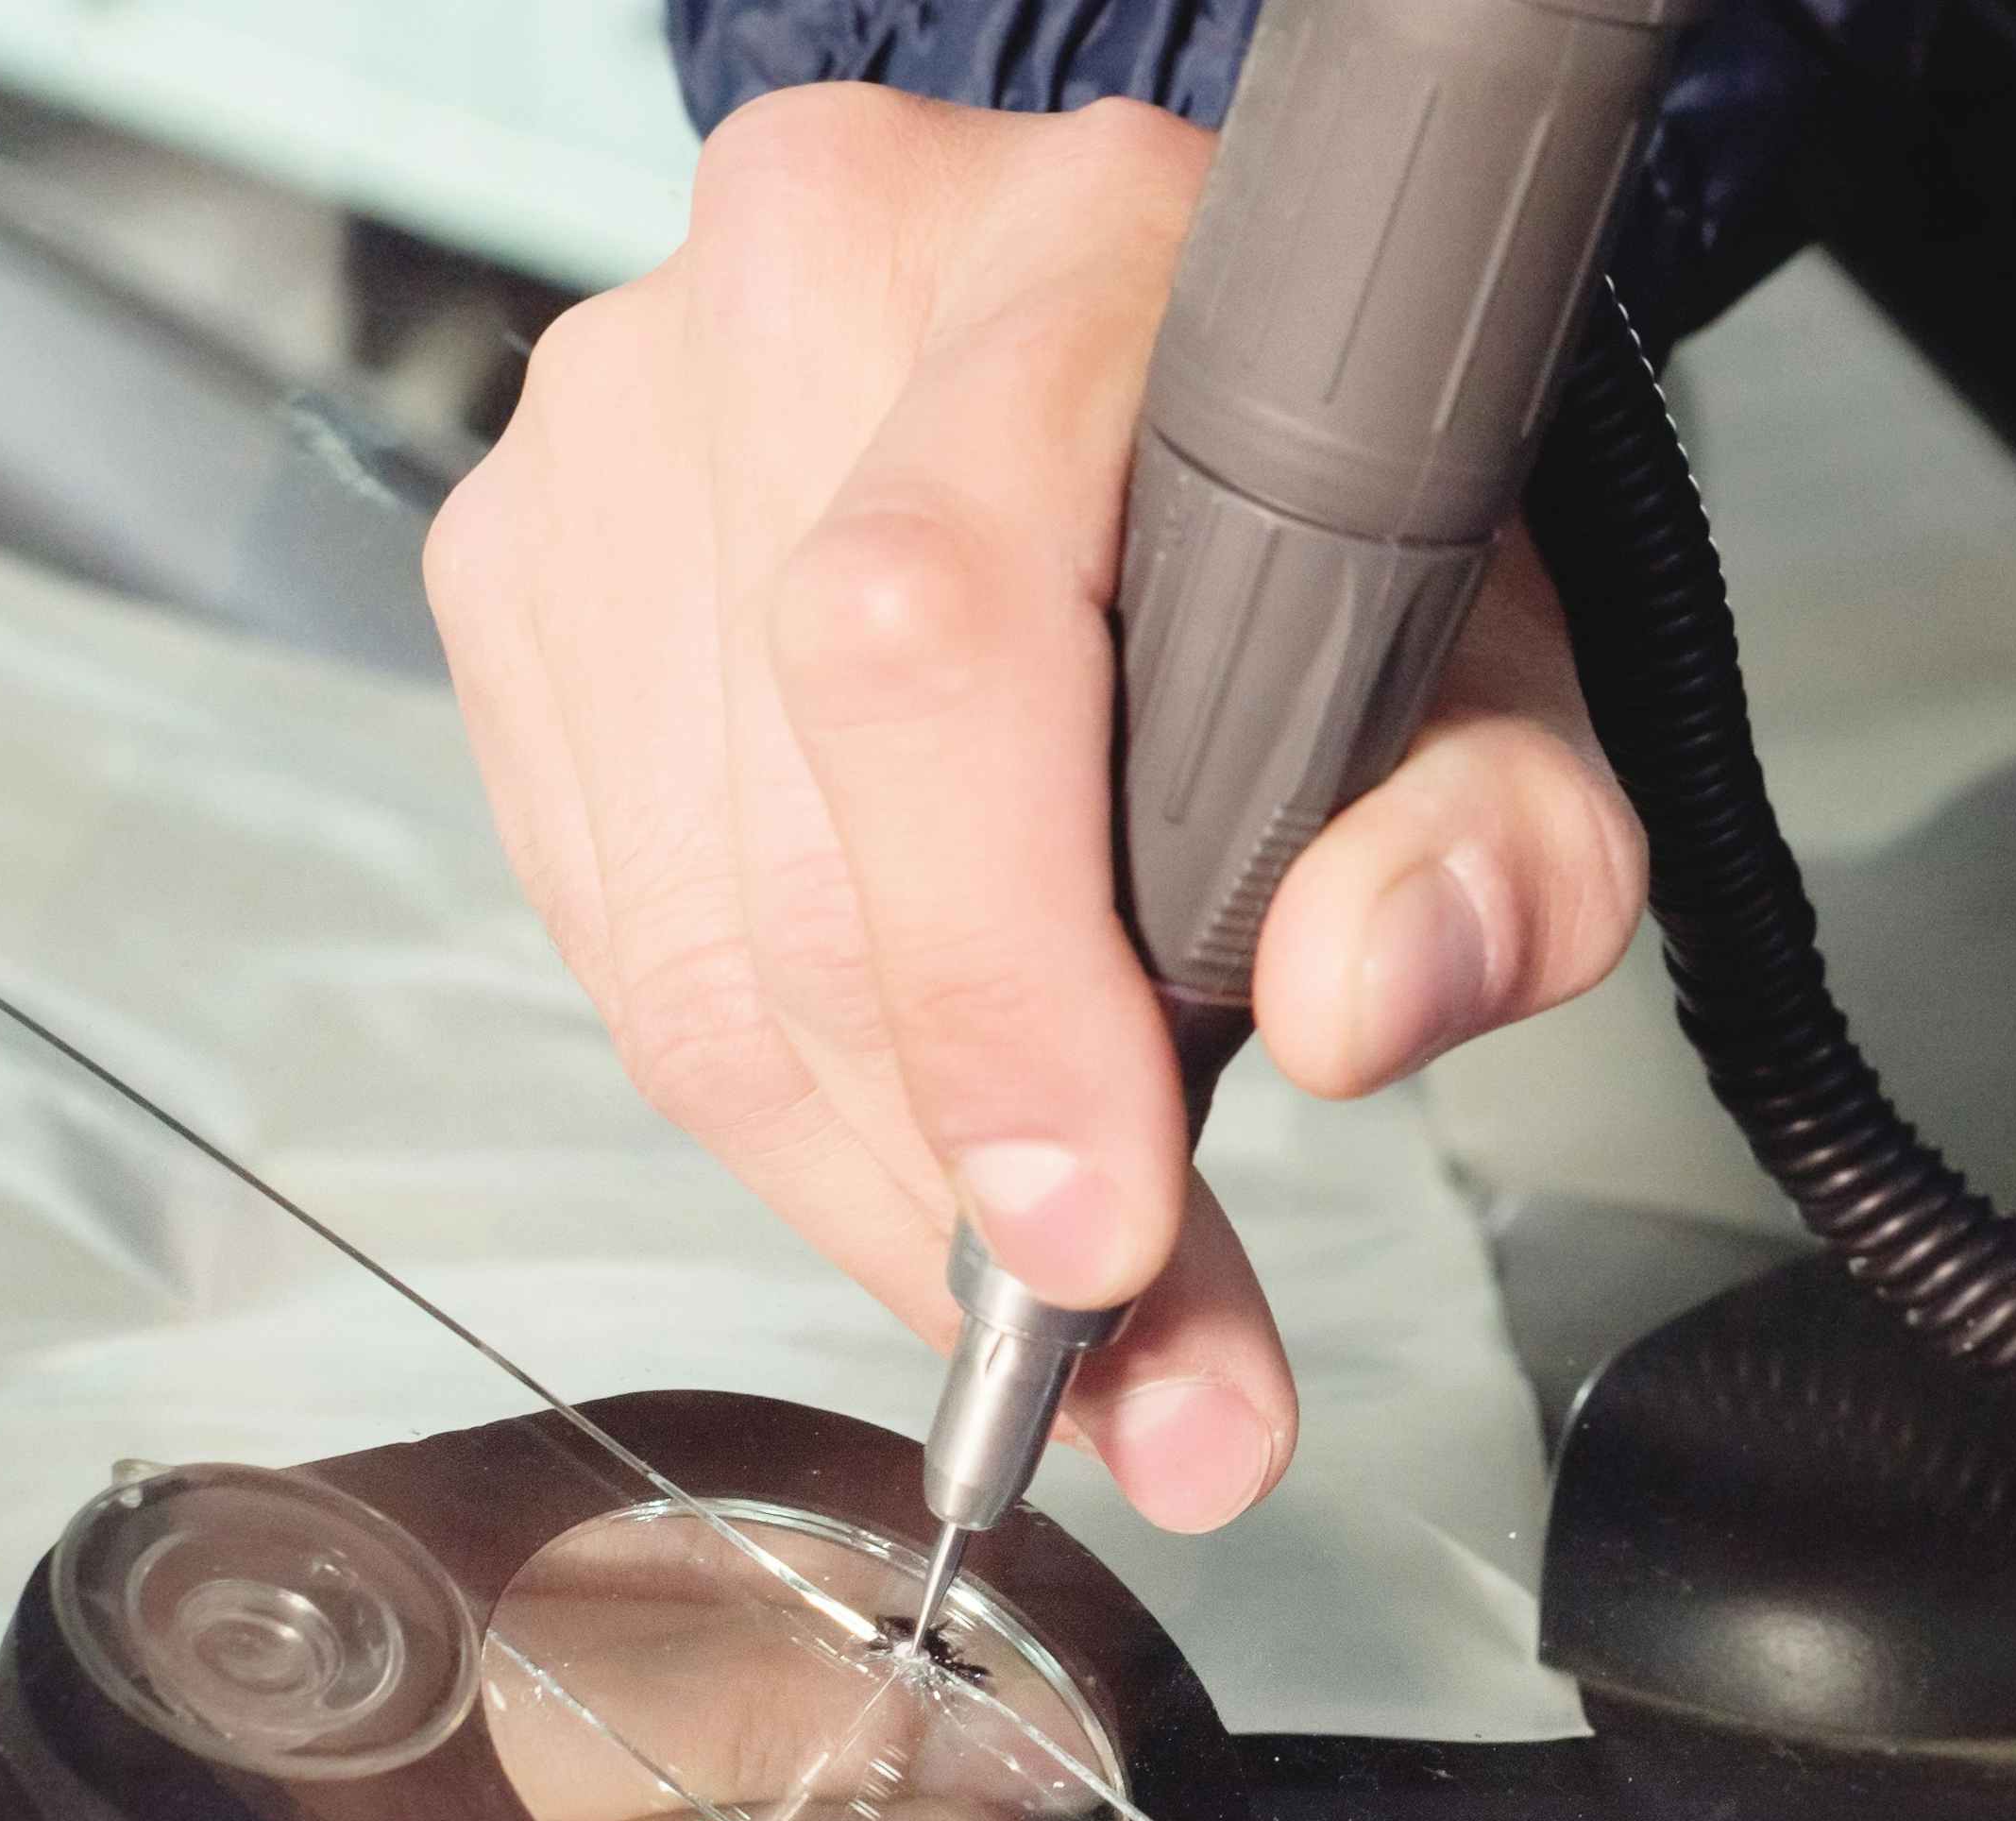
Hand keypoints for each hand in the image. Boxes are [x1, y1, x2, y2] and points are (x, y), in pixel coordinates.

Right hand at [427, 86, 1644, 1533]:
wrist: (1118, 371)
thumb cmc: (1296, 512)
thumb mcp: (1485, 661)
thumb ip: (1495, 837)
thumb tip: (1355, 1003)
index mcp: (1057, 261)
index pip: (932, 648)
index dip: (995, 988)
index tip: (1103, 1242)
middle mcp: (791, 302)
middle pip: (783, 846)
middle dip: (951, 1170)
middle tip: (1119, 1364)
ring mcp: (613, 430)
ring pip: (674, 935)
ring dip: (851, 1170)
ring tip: (1018, 1273)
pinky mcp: (519, 566)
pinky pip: (600, 927)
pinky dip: (752, 1088)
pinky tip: (893, 1117)